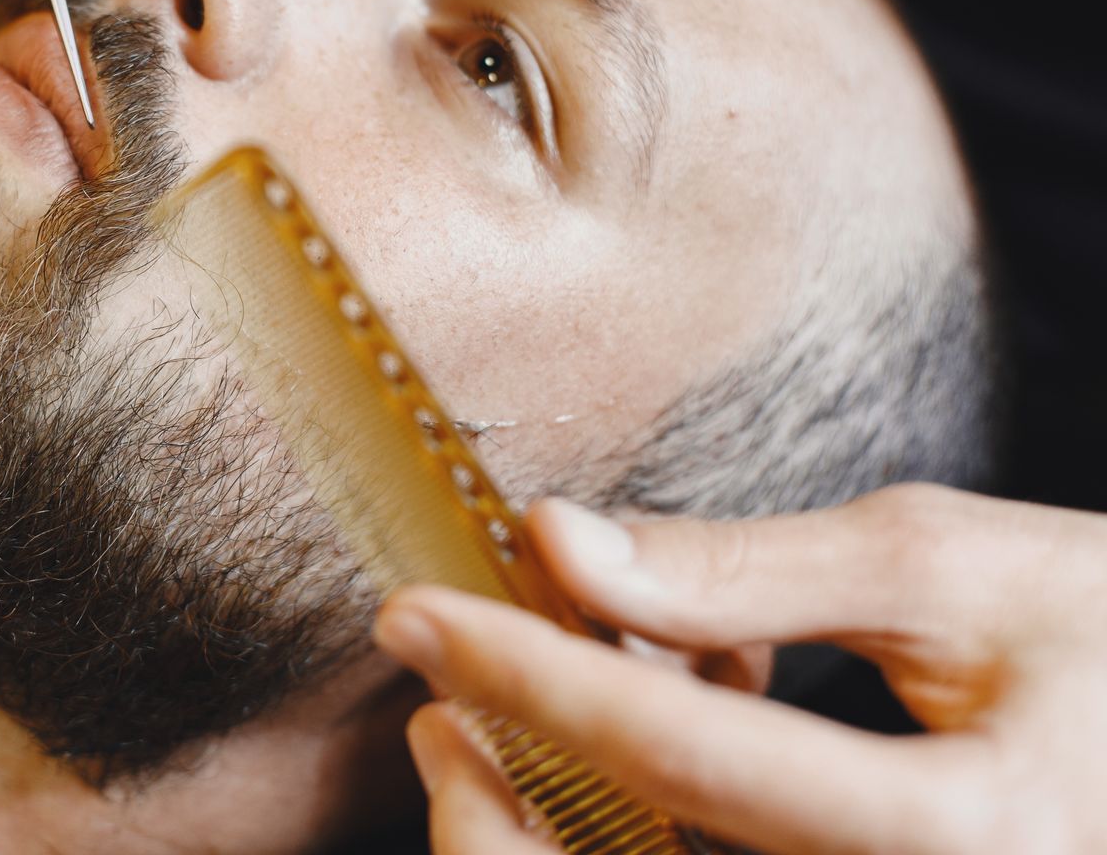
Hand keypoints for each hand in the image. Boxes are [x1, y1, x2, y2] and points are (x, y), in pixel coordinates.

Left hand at [373, 484, 1106, 854]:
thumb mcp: (951, 571)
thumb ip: (744, 568)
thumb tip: (559, 542)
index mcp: (952, 845)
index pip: (673, 758)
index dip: (524, 673)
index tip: (414, 616)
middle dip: (507, 784)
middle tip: (449, 680)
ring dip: (569, 797)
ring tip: (574, 672)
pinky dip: (649, 813)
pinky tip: (672, 708)